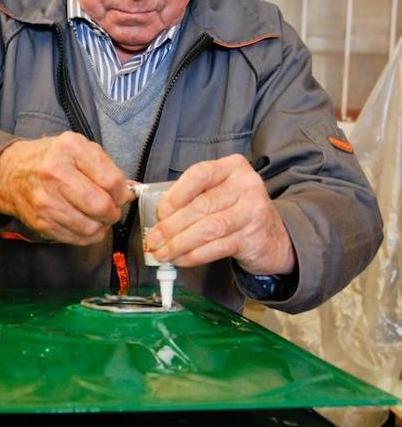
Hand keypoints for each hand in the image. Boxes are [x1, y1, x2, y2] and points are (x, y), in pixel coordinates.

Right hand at [0, 132, 129, 244]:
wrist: (10, 173)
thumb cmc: (50, 159)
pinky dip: (87, 235)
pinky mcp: (42, 222)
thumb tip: (129, 192)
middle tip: (111, 209)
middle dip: (113, 212)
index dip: (123, 193)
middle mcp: (55, 174)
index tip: (121, 195)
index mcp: (69, 149)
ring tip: (97, 217)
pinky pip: (76, 238)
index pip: (112, 181)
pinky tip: (84, 223)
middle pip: (102, 207)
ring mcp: (46, 201)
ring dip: (101, 226)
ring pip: (91, 228)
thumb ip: (105, 166)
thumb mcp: (78, 148)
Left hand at [144, 154, 295, 274]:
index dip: (177, 193)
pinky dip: (193, 255)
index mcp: (233, 167)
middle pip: (201, 205)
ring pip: (208, 229)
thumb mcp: (220, 192)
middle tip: (153, 240)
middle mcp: (246, 186)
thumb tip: (157, 216)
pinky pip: (216, 247)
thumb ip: (193, 196)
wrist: (273, 235)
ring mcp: (252, 212)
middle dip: (171, 226)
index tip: (160, 211)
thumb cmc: (236, 210)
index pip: (200, 174)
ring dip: (179, 244)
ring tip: (162, 253)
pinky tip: (180, 259)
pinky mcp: (251, 238)